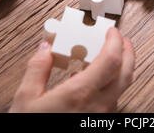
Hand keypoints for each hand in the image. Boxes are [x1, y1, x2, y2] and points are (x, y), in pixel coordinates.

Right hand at [9, 28, 134, 111]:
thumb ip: (37, 69)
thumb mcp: (25, 100)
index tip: (111, 30)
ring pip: (123, 86)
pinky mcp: (101, 121)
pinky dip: (112, 81)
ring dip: (122, 66)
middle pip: (127, 72)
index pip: (111, 61)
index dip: (115, 41)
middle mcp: (98, 106)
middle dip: (127, 50)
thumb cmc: (32, 129)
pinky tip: (96, 78)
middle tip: (118, 38)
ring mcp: (102, 115)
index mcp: (80, 95)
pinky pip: (114, 98)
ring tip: (108, 54)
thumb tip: (45, 48)